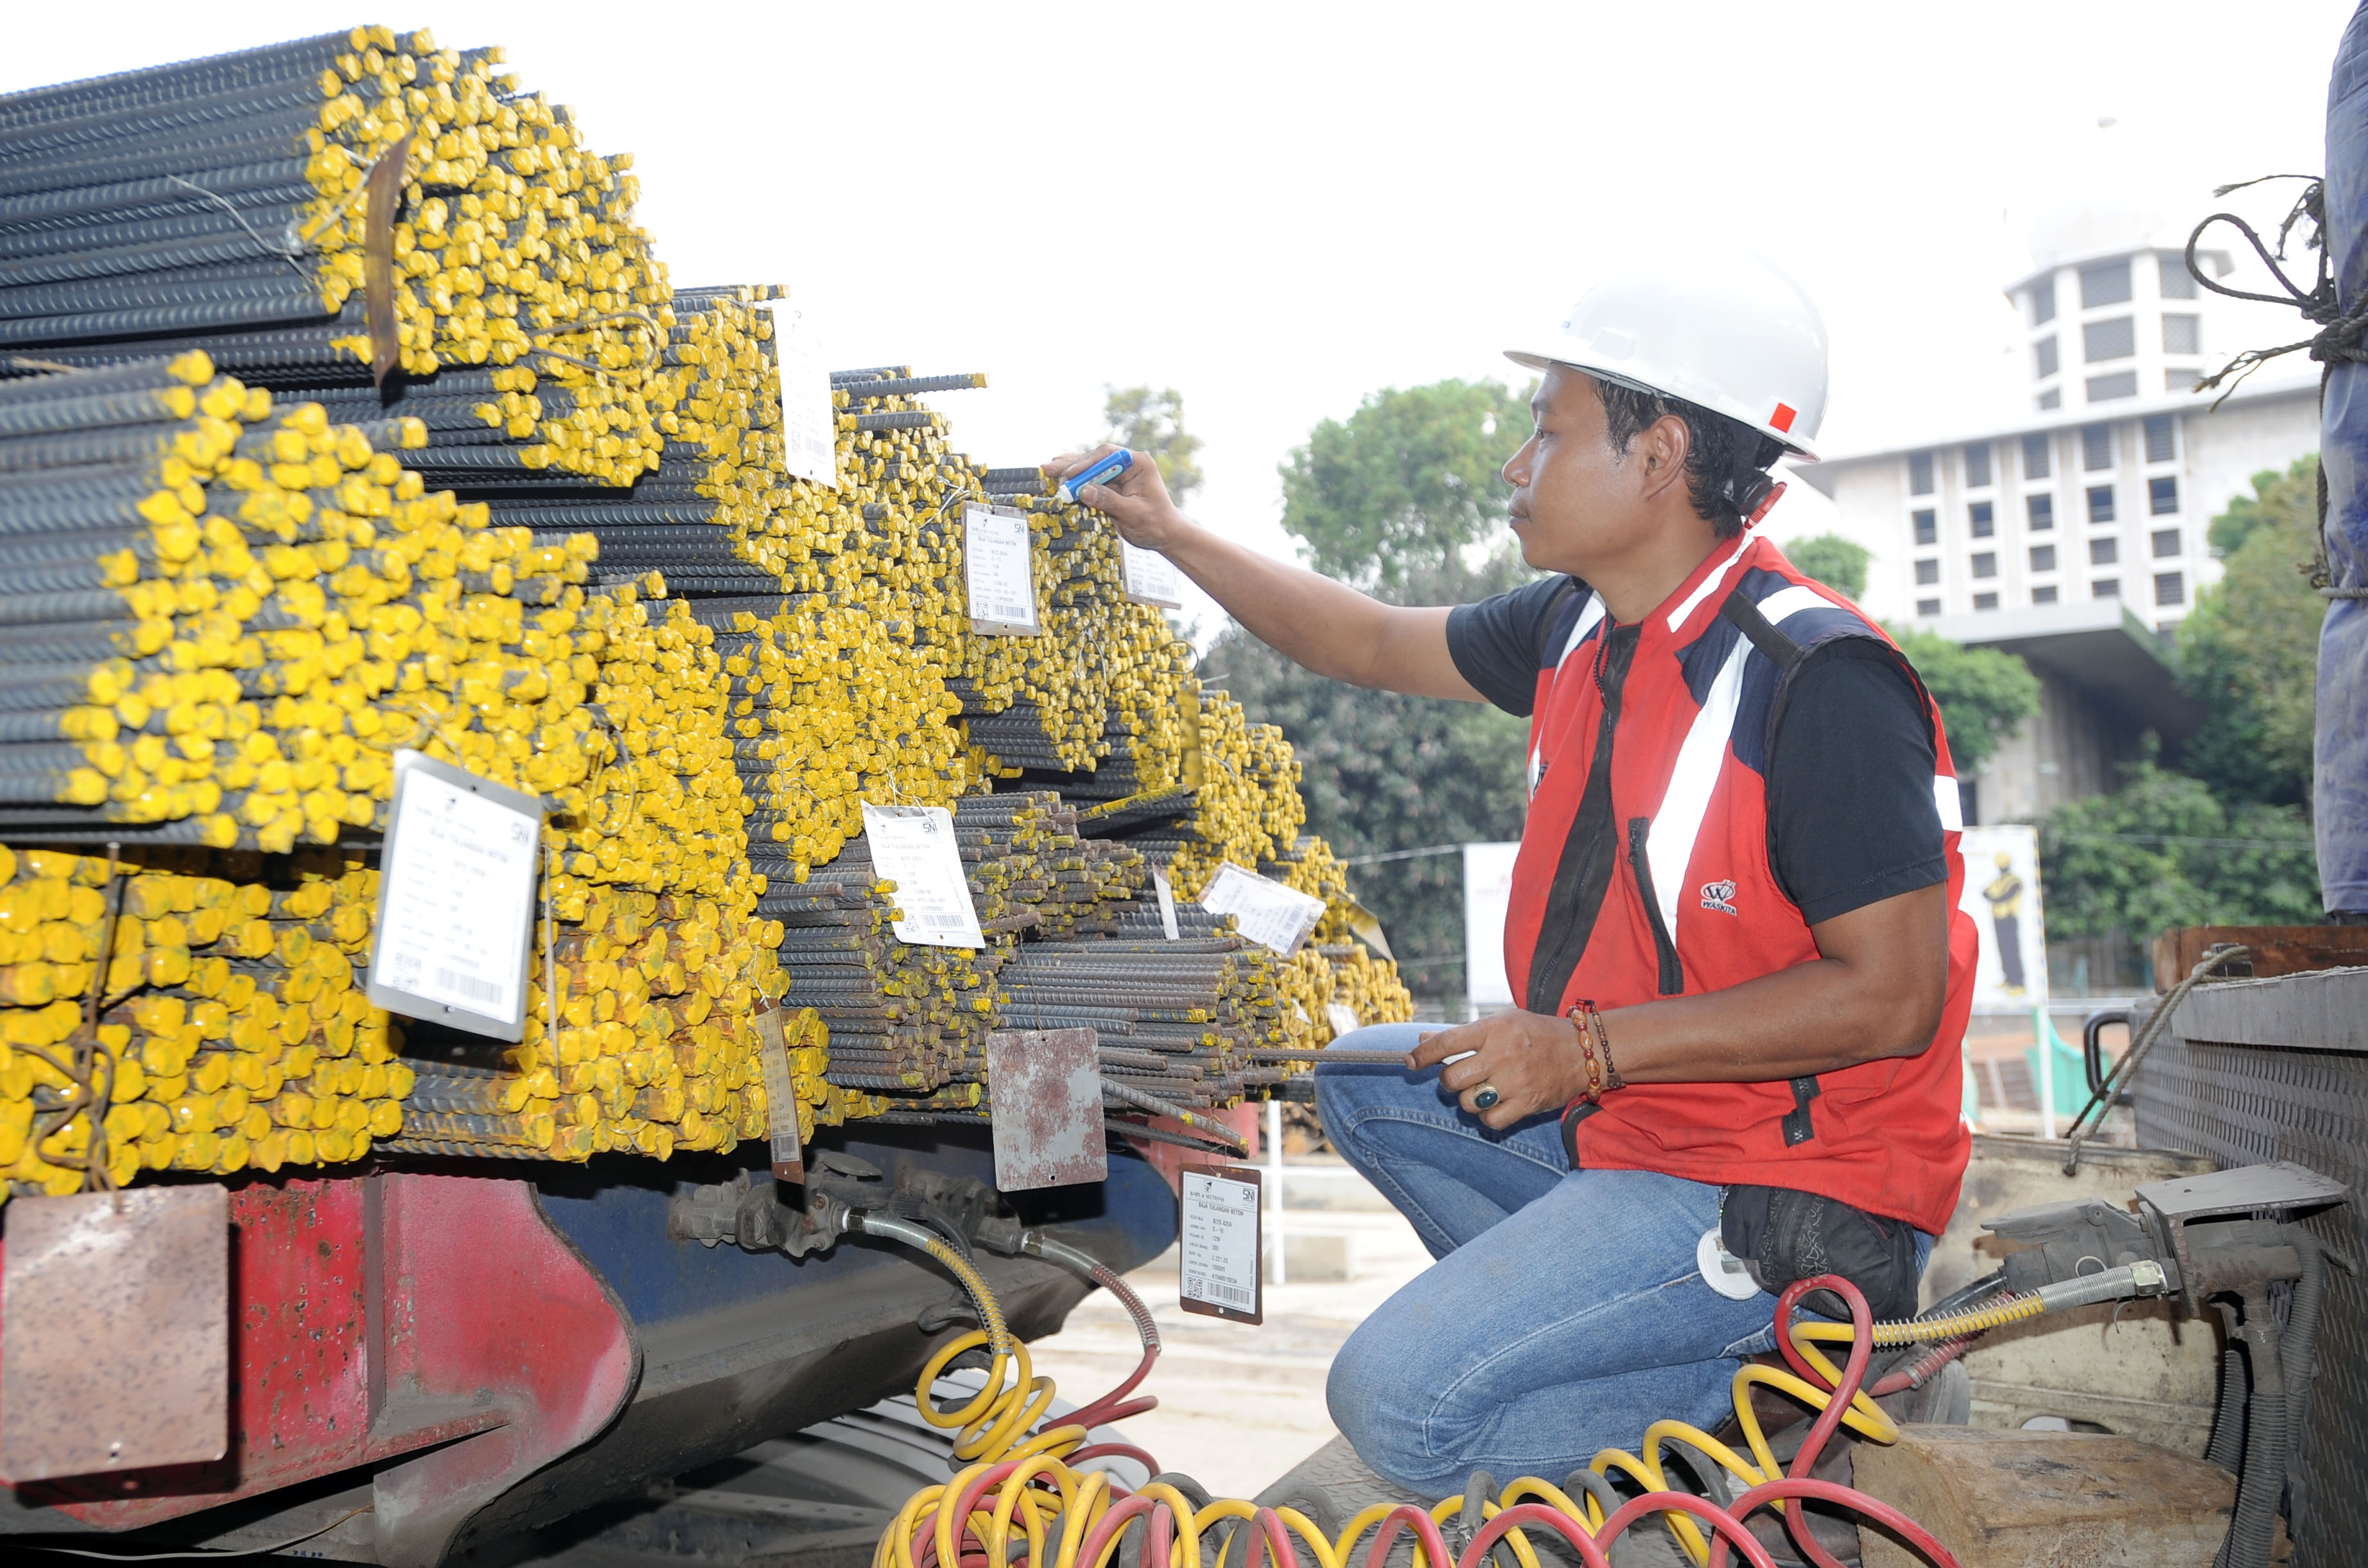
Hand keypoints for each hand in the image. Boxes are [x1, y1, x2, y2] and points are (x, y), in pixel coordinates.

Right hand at [1041, 443, 1193, 551]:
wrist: (1165, 536)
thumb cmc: (1156, 524)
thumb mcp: (1133, 514)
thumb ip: (1109, 501)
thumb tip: (1084, 490)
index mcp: (1138, 463)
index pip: (1108, 455)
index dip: (1087, 462)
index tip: (1070, 474)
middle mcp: (1127, 464)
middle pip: (1095, 459)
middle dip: (1071, 465)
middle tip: (1048, 468)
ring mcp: (1118, 474)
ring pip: (1090, 468)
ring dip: (1069, 470)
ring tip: (1047, 470)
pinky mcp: (1111, 486)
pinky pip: (1090, 480)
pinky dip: (1075, 481)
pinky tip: (1059, 478)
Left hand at [1407, 1009, 1587, 1128]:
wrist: (1582, 1051)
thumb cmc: (1536, 1033)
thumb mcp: (1502, 1021)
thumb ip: (1463, 1034)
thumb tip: (1422, 1040)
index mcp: (1493, 1029)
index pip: (1446, 1043)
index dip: (1422, 1054)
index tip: (1411, 1062)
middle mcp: (1502, 1055)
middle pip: (1452, 1079)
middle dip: (1449, 1081)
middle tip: (1460, 1077)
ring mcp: (1514, 1081)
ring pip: (1468, 1102)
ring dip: (1468, 1099)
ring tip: (1482, 1089)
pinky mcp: (1527, 1104)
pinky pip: (1490, 1120)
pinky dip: (1487, 1116)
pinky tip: (1495, 1104)